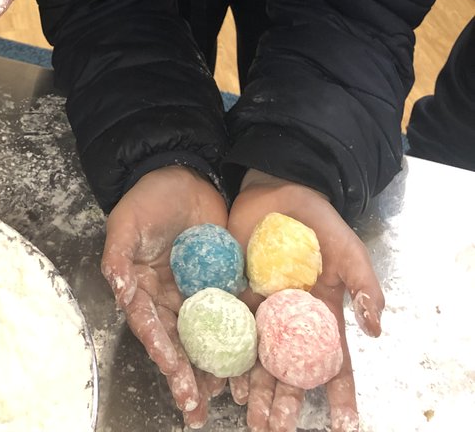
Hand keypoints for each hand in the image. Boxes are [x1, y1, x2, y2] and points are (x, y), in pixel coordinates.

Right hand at [101, 167, 230, 428]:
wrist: (183, 173)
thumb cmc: (148, 197)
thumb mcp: (126, 223)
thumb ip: (118, 256)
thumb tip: (119, 289)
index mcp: (143, 289)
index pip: (151, 326)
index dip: (161, 351)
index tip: (174, 373)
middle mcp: (170, 299)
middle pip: (178, 343)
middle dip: (187, 377)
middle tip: (197, 407)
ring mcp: (198, 294)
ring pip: (207, 338)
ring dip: (214, 368)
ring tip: (228, 396)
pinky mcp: (224, 284)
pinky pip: (234, 314)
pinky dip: (242, 339)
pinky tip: (253, 362)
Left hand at [227, 172, 383, 431]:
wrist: (278, 188)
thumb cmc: (319, 219)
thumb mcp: (348, 248)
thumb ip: (363, 285)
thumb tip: (377, 328)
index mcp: (322, 314)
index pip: (334, 363)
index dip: (339, 396)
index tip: (342, 427)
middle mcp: (291, 319)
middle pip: (290, 370)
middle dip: (285, 403)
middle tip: (276, 430)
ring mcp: (262, 309)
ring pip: (259, 358)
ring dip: (255, 390)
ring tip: (251, 418)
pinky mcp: (234, 293)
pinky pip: (228, 329)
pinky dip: (225, 356)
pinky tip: (220, 379)